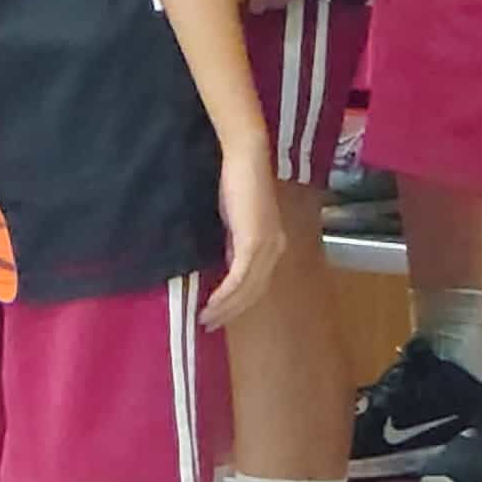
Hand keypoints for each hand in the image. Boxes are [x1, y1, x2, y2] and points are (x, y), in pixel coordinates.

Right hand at [200, 139, 282, 329]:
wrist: (245, 158)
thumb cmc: (237, 181)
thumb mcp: (236, 220)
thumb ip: (235, 242)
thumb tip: (225, 264)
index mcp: (274, 243)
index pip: (258, 282)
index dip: (240, 302)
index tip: (219, 313)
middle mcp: (275, 248)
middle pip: (254, 292)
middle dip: (232, 311)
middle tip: (209, 323)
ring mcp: (267, 247)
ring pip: (247, 289)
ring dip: (226, 307)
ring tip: (206, 318)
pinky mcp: (254, 243)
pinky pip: (239, 279)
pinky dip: (224, 294)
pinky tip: (211, 304)